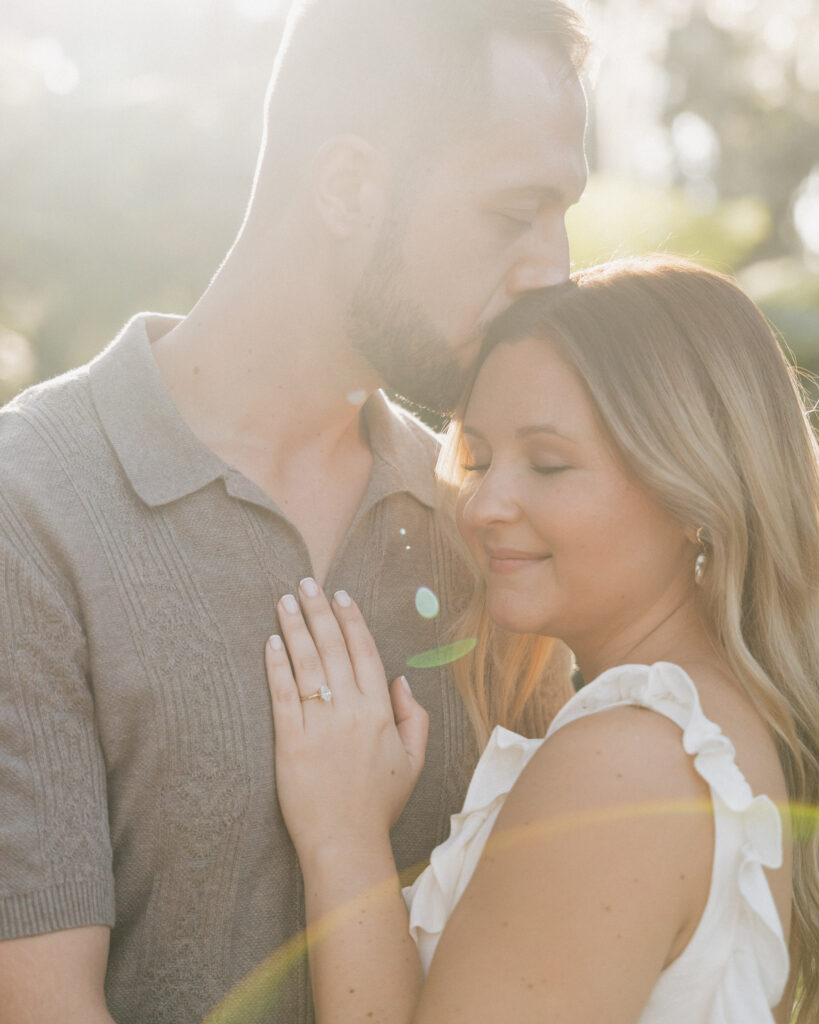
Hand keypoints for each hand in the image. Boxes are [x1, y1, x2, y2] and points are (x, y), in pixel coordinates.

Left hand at [265, 579, 428, 863]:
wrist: (345, 843)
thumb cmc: (379, 804)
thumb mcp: (413, 761)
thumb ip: (414, 718)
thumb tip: (401, 681)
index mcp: (380, 711)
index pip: (365, 652)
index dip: (352, 621)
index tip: (341, 596)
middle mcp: (350, 710)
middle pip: (332, 648)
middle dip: (319, 610)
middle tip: (306, 583)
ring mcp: (319, 724)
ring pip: (306, 663)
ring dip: (295, 627)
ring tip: (284, 601)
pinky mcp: (290, 741)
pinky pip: (282, 694)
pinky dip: (276, 665)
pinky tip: (271, 642)